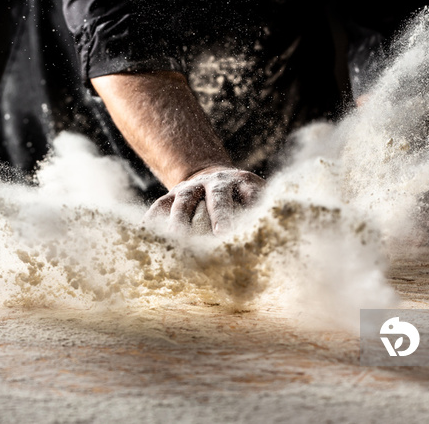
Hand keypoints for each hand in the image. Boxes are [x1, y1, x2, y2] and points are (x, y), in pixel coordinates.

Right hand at [144, 166, 264, 235]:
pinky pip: (160, 206)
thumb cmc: (243, 200)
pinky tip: (145, 236)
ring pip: (185, 201)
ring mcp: (192, 187)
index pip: (251, 193)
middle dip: (221, 213)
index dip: (254, 205)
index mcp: (244, 182)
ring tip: (177, 239)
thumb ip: (266, 216)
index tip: (263, 223)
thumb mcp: (259, 200)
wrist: (214, 178)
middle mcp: (217, 181)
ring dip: (181, 219)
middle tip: (223, 233)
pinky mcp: (172, 195)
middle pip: (218, 195)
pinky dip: (152, 219)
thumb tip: (283, 249)